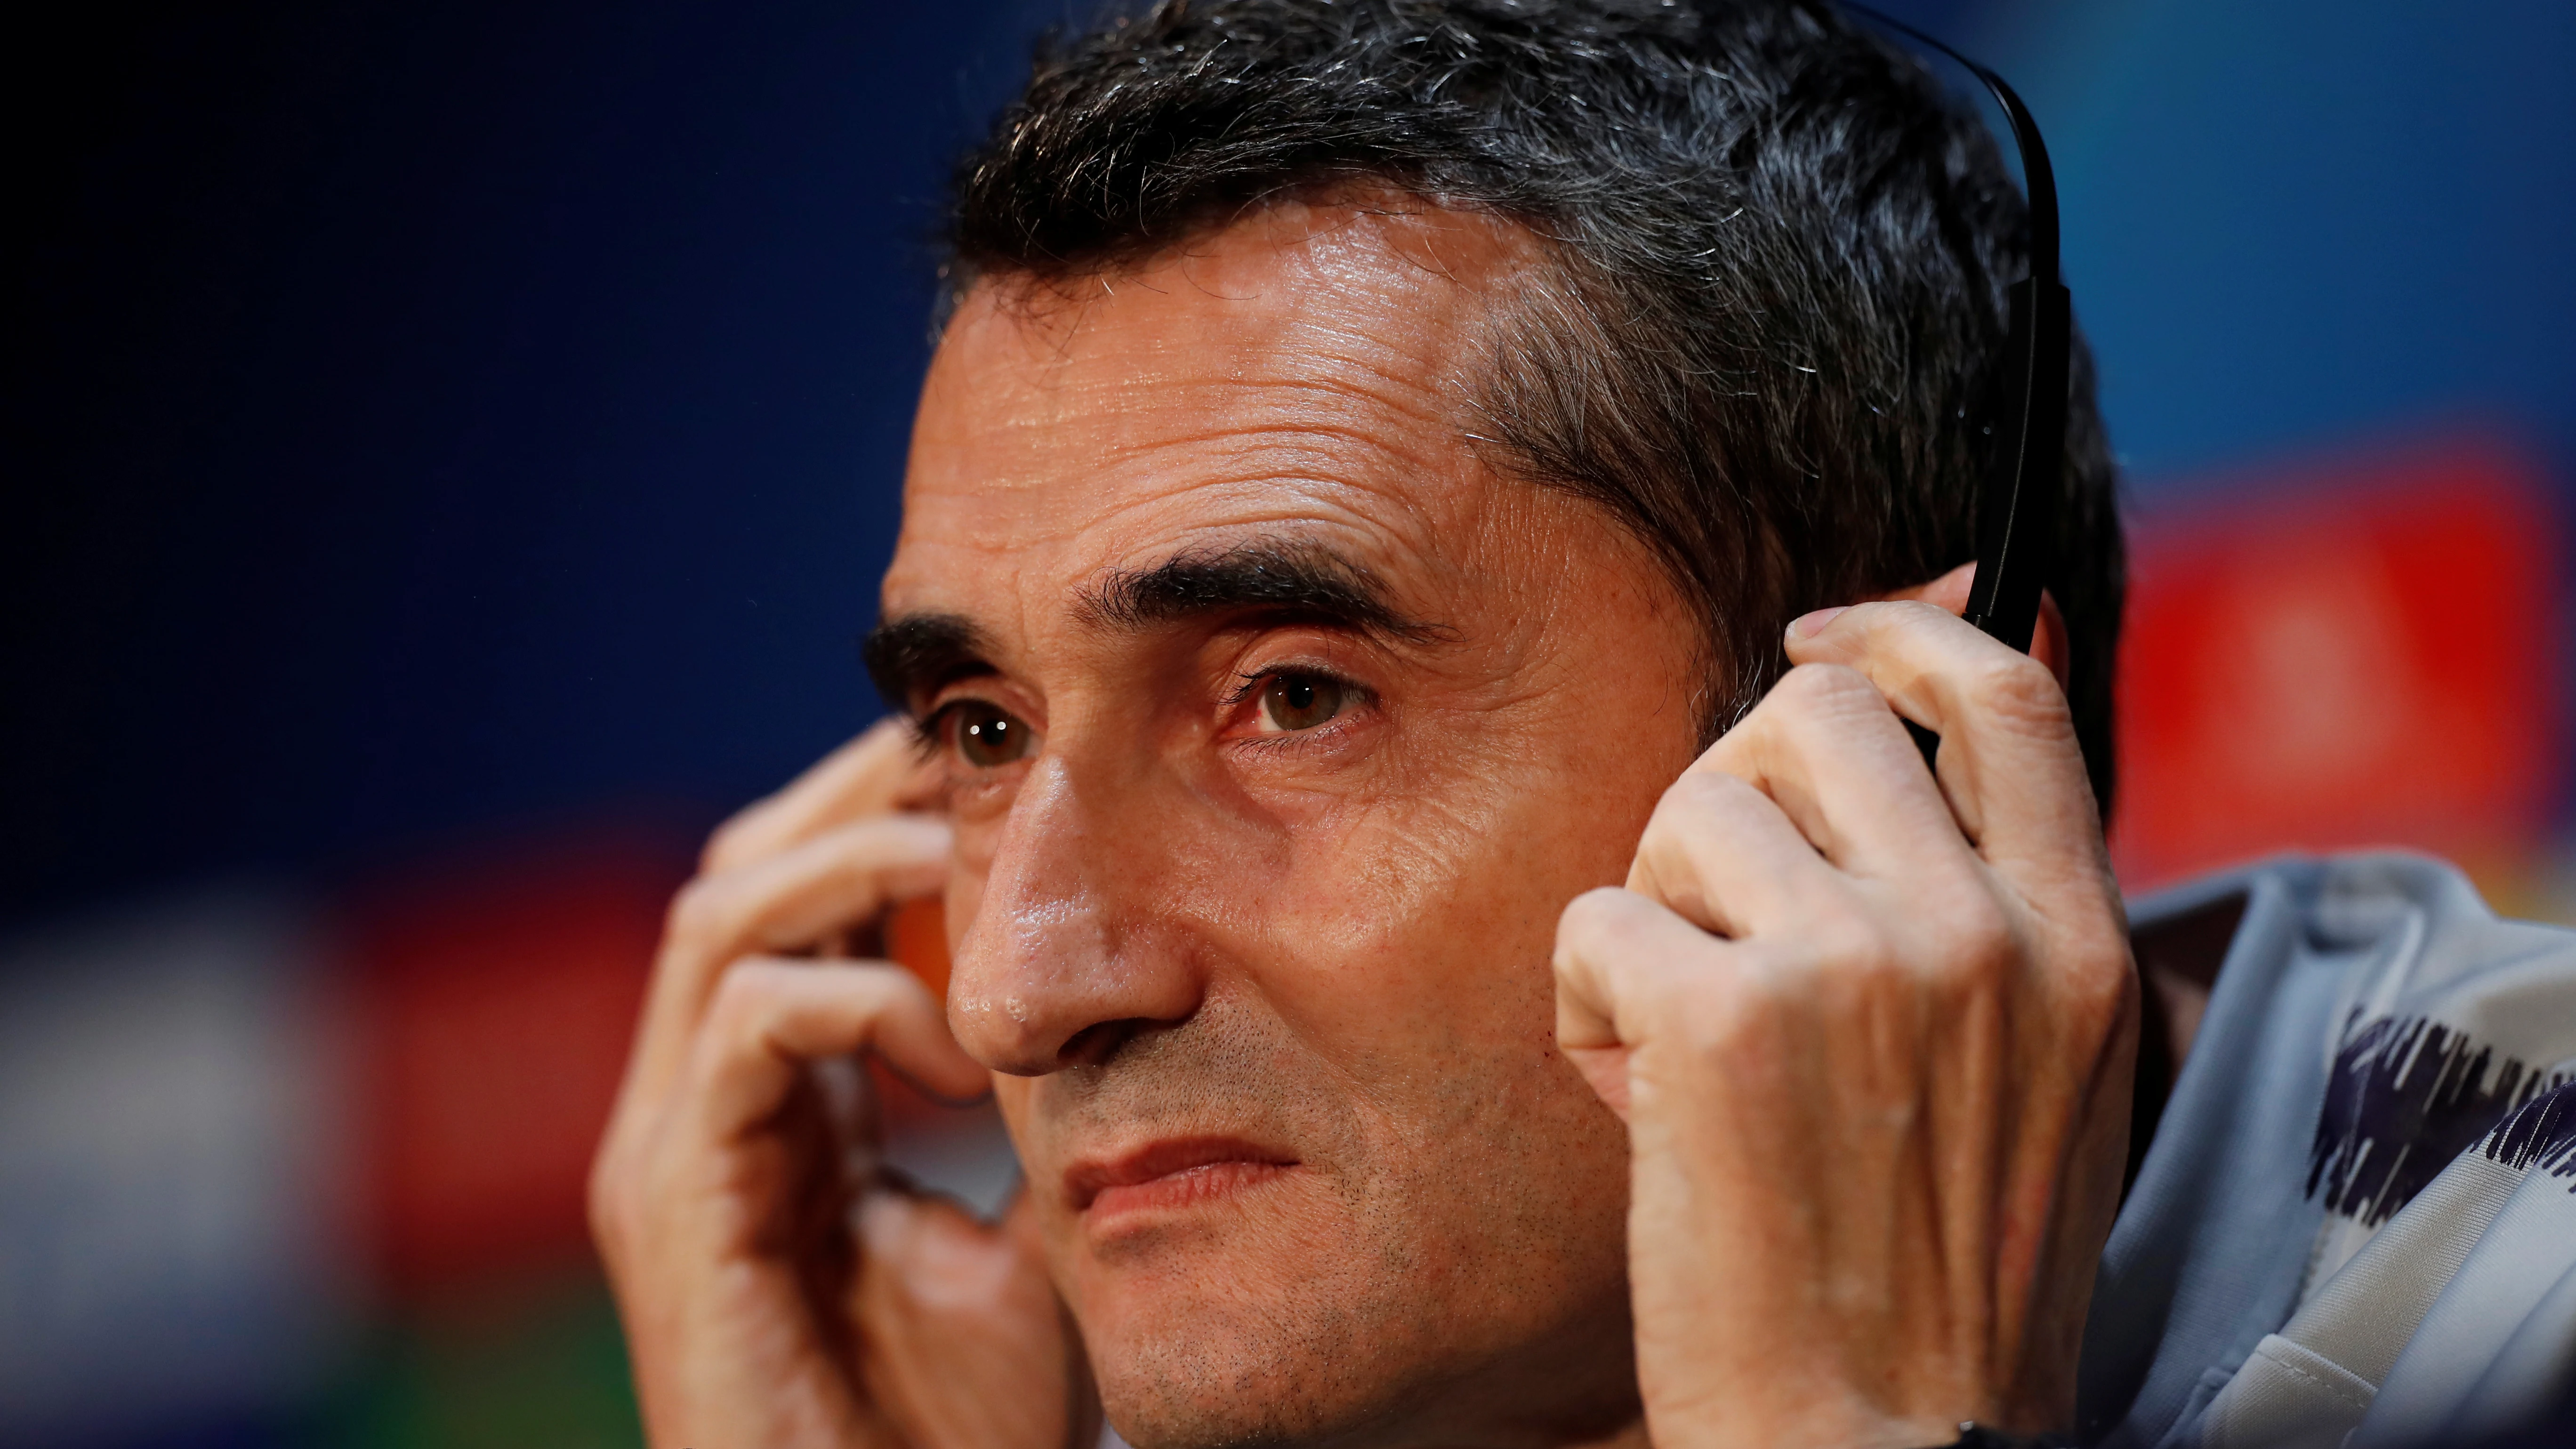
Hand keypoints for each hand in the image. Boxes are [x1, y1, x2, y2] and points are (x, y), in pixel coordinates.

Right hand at [590, 720, 1082, 1448]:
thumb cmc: (956, 1425)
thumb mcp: (1028, 1236)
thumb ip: (1037, 1122)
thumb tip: (1127, 1012)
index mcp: (775, 1104)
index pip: (803, 902)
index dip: (886, 812)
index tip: (1003, 765)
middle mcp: (700, 1106)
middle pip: (741, 869)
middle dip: (855, 790)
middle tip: (977, 750)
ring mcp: (672, 1147)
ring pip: (722, 912)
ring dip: (851, 860)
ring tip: (964, 861)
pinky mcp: (671, 1197)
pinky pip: (748, 1020)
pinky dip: (863, 1001)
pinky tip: (958, 1050)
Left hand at [1552, 568, 2136, 1448]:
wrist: (1885, 1440)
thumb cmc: (1937, 1268)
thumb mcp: (2037, 1071)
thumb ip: (2001, 904)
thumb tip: (1940, 724)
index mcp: (2074, 941)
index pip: (2003, 691)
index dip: (1899, 628)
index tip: (1819, 638)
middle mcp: (1979, 932)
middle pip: (1818, 713)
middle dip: (1738, 791)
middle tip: (1721, 914)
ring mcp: (1855, 967)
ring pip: (1691, 808)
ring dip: (1659, 909)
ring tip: (1690, 1041)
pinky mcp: (1724, 1020)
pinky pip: (1599, 917)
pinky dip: (1588, 1003)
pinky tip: (1638, 1098)